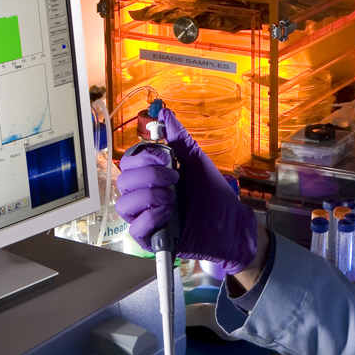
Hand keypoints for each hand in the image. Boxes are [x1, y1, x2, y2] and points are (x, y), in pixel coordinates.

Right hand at [116, 108, 257, 273]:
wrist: (230, 223)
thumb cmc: (213, 194)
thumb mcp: (196, 161)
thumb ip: (179, 139)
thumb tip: (165, 114)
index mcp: (151, 178)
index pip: (129, 163)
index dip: (144, 157)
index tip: (168, 159)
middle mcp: (144, 197)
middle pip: (123, 182)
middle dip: (149, 175)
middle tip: (175, 179)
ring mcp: (147, 218)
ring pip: (124, 204)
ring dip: (148, 196)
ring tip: (172, 197)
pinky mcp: (152, 239)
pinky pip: (135, 229)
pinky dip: (149, 217)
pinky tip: (167, 213)